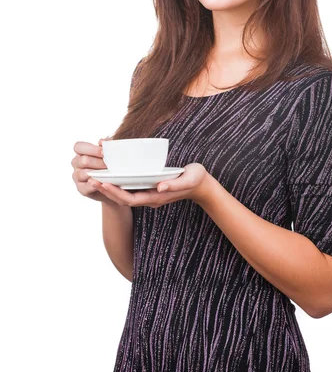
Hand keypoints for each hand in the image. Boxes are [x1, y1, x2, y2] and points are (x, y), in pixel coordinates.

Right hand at [71, 137, 115, 204]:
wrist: (111, 184)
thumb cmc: (107, 165)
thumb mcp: (106, 154)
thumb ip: (104, 147)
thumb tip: (102, 141)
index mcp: (81, 153)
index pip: (78, 147)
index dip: (92, 149)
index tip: (104, 152)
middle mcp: (76, 164)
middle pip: (84, 161)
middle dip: (99, 162)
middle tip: (110, 164)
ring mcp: (77, 177)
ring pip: (85, 173)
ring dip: (99, 173)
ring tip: (110, 173)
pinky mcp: (81, 188)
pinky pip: (88, 186)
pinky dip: (97, 185)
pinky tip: (104, 182)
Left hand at [88, 162, 210, 207]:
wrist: (201, 185)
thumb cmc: (195, 180)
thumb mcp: (188, 180)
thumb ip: (174, 185)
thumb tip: (159, 188)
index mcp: (156, 198)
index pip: (130, 198)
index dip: (115, 192)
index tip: (103, 184)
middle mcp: (150, 197)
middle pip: (123, 197)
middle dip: (106, 189)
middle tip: (91, 179)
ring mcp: (149, 193)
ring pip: (125, 192)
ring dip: (110, 186)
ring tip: (96, 176)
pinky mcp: (150, 187)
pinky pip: (131, 187)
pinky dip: (119, 181)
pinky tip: (112, 173)